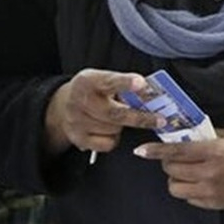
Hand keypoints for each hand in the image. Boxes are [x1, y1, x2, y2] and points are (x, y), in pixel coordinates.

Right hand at [44, 69, 163, 156]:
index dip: (126, 83)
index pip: (109, 81)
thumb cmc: (93, 91)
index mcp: (88, 81)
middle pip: (115, 113)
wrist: (62, 107)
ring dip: (124, 126)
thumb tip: (152, 92)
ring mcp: (77, 122)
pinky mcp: (79, 139)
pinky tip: (110, 130)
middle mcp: (79, 101)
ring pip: (114, 129)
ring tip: (120, 118)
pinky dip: (114, 138)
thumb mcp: (102, 79)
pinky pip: (108, 143)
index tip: (142, 84)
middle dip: (140, 118)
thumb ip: (123, 84)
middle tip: (160, 120)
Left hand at [134, 129, 223, 209]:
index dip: (156, 150)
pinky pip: (188, 198)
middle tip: (176, 157)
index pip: (177, 150)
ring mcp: (210, 191)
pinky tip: (200, 182)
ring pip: (175, 187)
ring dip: (176, 178)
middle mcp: (209, 172)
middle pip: (171, 169)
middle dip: (169, 161)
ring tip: (187, 172)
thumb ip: (209, 135)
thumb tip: (188, 133)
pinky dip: (188, 190)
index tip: (141, 150)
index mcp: (215, 151)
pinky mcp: (213, 204)